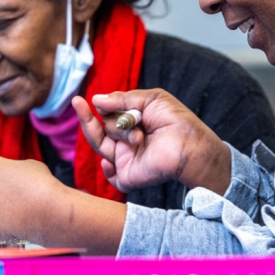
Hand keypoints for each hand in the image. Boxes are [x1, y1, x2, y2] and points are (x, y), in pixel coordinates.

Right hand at [73, 90, 231, 194]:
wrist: (189, 145)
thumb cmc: (176, 120)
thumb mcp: (150, 99)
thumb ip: (122, 99)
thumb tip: (95, 99)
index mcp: (131, 122)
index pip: (106, 114)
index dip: (99, 107)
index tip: (85, 100)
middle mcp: (126, 139)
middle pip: (100, 127)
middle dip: (114, 121)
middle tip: (131, 120)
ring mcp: (126, 157)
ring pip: (100, 144)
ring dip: (117, 134)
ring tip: (138, 136)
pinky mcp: (128, 175)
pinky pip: (110, 176)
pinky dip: (107, 168)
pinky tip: (110, 160)